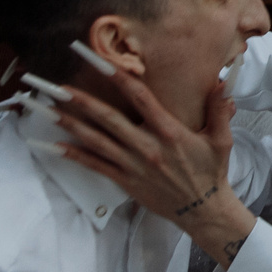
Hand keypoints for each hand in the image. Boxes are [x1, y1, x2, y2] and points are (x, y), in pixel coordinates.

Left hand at [43, 71, 255, 263]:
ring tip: (48, 110)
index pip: (141, 98)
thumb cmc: (211, 171)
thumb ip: (220, 110)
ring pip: (96, 141)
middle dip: (82, 101)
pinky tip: (55, 145)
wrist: (202, 210)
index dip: (119, 77)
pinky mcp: (125, 181)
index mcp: (169, 132)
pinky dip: (75, 155)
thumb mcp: (221, 139)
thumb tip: (222, 83)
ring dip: (71, 125)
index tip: (100, 61)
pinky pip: (96, 166)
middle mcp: (147, 147)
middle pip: (109, 119)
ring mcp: (133, 165)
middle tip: (59, 86)